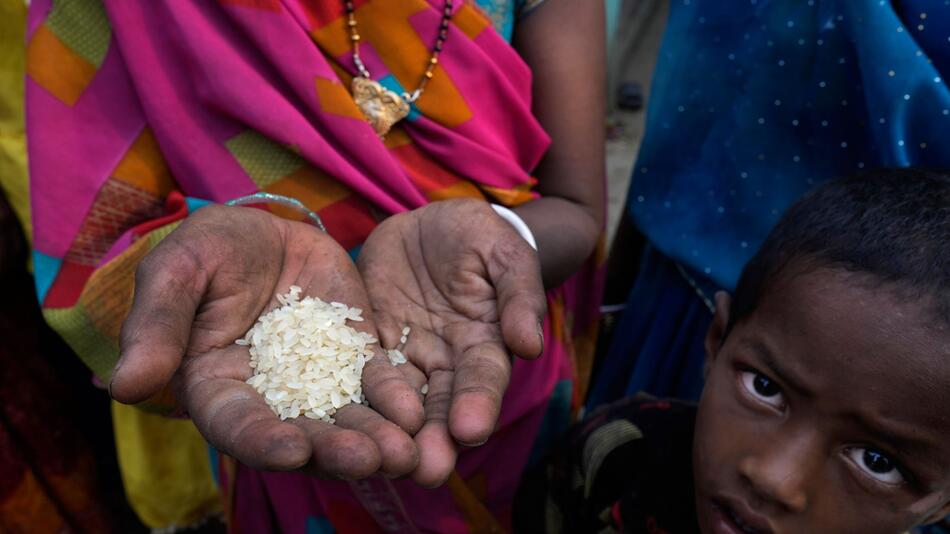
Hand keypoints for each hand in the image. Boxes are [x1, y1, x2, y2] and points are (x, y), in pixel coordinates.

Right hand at [110, 205, 420, 478]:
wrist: (266, 231)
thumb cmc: (210, 250)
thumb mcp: (177, 270)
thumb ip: (157, 325)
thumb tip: (126, 385)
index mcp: (218, 388)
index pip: (237, 426)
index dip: (262, 440)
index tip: (291, 449)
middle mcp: (271, 399)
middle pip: (302, 435)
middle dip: (335, 450)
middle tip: (371, 459)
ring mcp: (318, 384)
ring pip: (347, 420)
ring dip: (376, 439)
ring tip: (404, 451)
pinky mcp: (356, 361)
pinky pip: (379, 386)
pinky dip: (398, 401)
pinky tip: (420, 411)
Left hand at [357, 198, 545, 486]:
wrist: (428, 224)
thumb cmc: (477, 236)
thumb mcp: (503, 253)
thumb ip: (518, 294)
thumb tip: (529, 344)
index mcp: (484, 344)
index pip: (483, 379)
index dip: (478, 403)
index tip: (471, 430)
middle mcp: (444, 363)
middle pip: (441, 407)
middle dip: (435, 440)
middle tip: (426, 471)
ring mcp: (404, 358)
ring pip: (398, 403)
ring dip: (392, 434)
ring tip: (384, 463)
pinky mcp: (367, 346)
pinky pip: (356, 374)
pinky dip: (349, 400)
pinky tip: (337, 425)